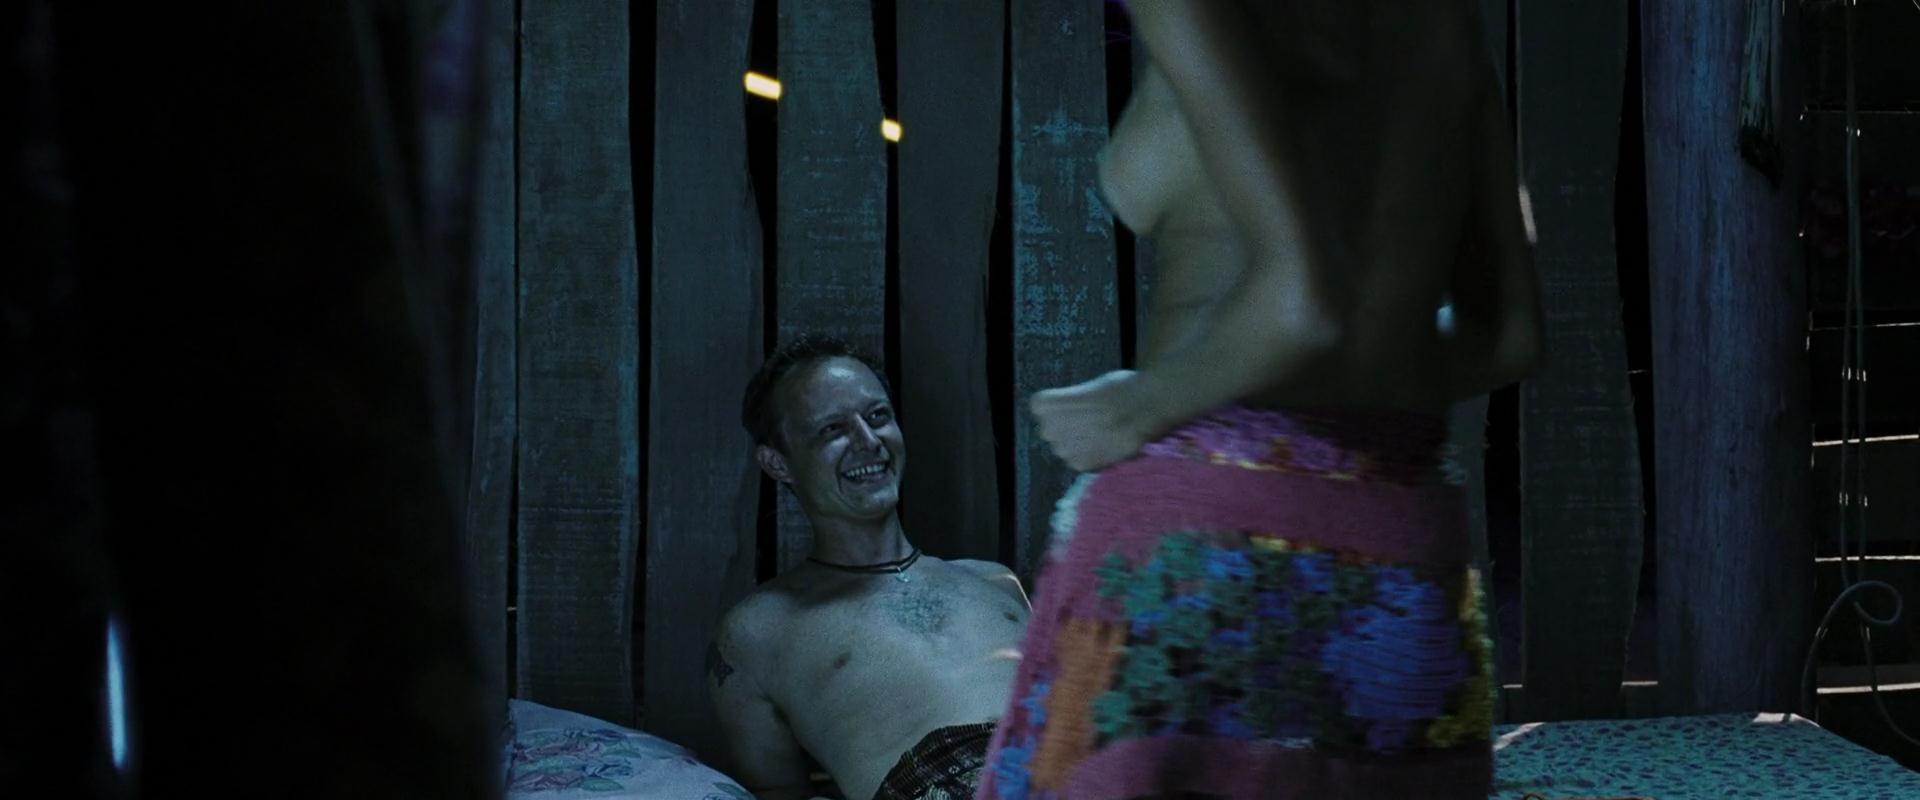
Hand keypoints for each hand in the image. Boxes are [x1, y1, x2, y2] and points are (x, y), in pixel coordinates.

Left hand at [1029, 370, 1155, 472]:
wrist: (1148, 405)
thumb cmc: (1120, 389)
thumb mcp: (1087, 386)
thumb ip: (1070, 402)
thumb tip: (1071, 414)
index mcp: (1043, 404)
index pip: (1040, 409)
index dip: (1061, 405)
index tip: (1079, 403)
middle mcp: (1048, 428)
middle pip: (1051, 429)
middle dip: (1068, 426)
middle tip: (1093, 420)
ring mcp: (1062, 449)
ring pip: (1064, 447)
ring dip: (1078, 443)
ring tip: (1103, 432)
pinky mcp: (1080, 465)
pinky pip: (1078, 461)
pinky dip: (1091, 456)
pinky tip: (1107, 443)